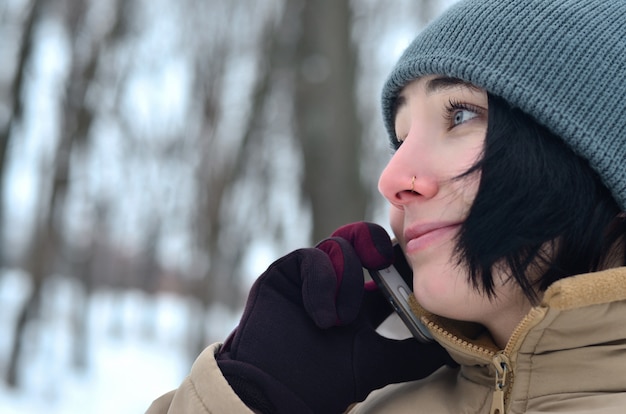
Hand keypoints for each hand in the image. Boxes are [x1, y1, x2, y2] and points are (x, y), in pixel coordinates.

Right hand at [217, 222, 450, 413]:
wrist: (273, 394)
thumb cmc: (321, 384)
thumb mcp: (376, 366)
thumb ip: (412, 355)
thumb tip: (451, 346)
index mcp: (358, 305)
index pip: (383, 272)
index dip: (399, 264)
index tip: (412, 266)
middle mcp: (334, 287)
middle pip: (361, 243)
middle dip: (375, 244)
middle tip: (383, 259)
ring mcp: (308, 278)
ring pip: (339, 246)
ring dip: (345, 280)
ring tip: (339, 320)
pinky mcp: (284, 274)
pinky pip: (311, 257)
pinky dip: (321, 281)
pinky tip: (322, 316)